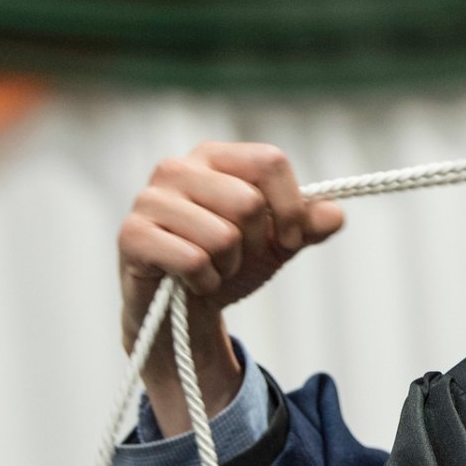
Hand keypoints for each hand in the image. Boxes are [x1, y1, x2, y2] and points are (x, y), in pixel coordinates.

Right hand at [117, 142, 344, 434]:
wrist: (182, 309)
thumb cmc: (229, 261)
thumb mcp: (279, 242)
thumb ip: (310, 224)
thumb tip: (335, 216)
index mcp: (216, 156)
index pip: (270, 161)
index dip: (292, 206)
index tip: (295, 238)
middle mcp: (178, 167)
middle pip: (248, 201)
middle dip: (257, 242)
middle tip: (241, 256)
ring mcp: (149, 199)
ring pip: (223, 235)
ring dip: (229, 265)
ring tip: (215, 267)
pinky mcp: (131, 235)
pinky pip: (192, 260)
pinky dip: (205, 281)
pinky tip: (193, 282)